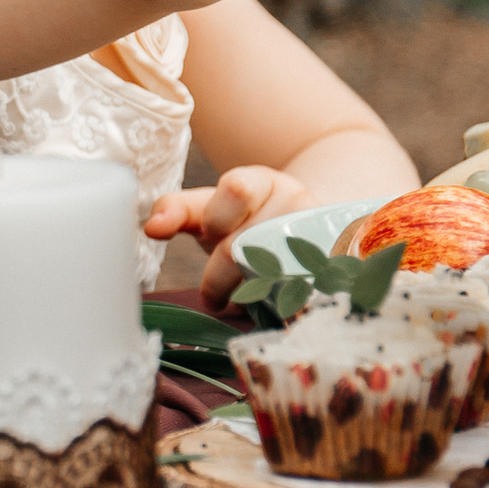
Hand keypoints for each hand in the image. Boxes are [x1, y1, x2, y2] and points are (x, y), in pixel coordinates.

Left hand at [145, 166, 315, 309]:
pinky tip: (271, 306)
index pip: (236, 188)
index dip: (215, 220)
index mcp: (259, 181)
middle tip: (213, 296)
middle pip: (245, 245)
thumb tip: (151, 227)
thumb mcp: (208, 211)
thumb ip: (178, 212)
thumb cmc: (243, 222)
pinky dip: (279, 305)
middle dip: (219, 277)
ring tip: (238, 300)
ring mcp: (320, 232)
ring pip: (272, 274)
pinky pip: (303, 293)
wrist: (305, 229)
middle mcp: (295, 200)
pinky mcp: (337, 265)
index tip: (206, 238)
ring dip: (246, 295)